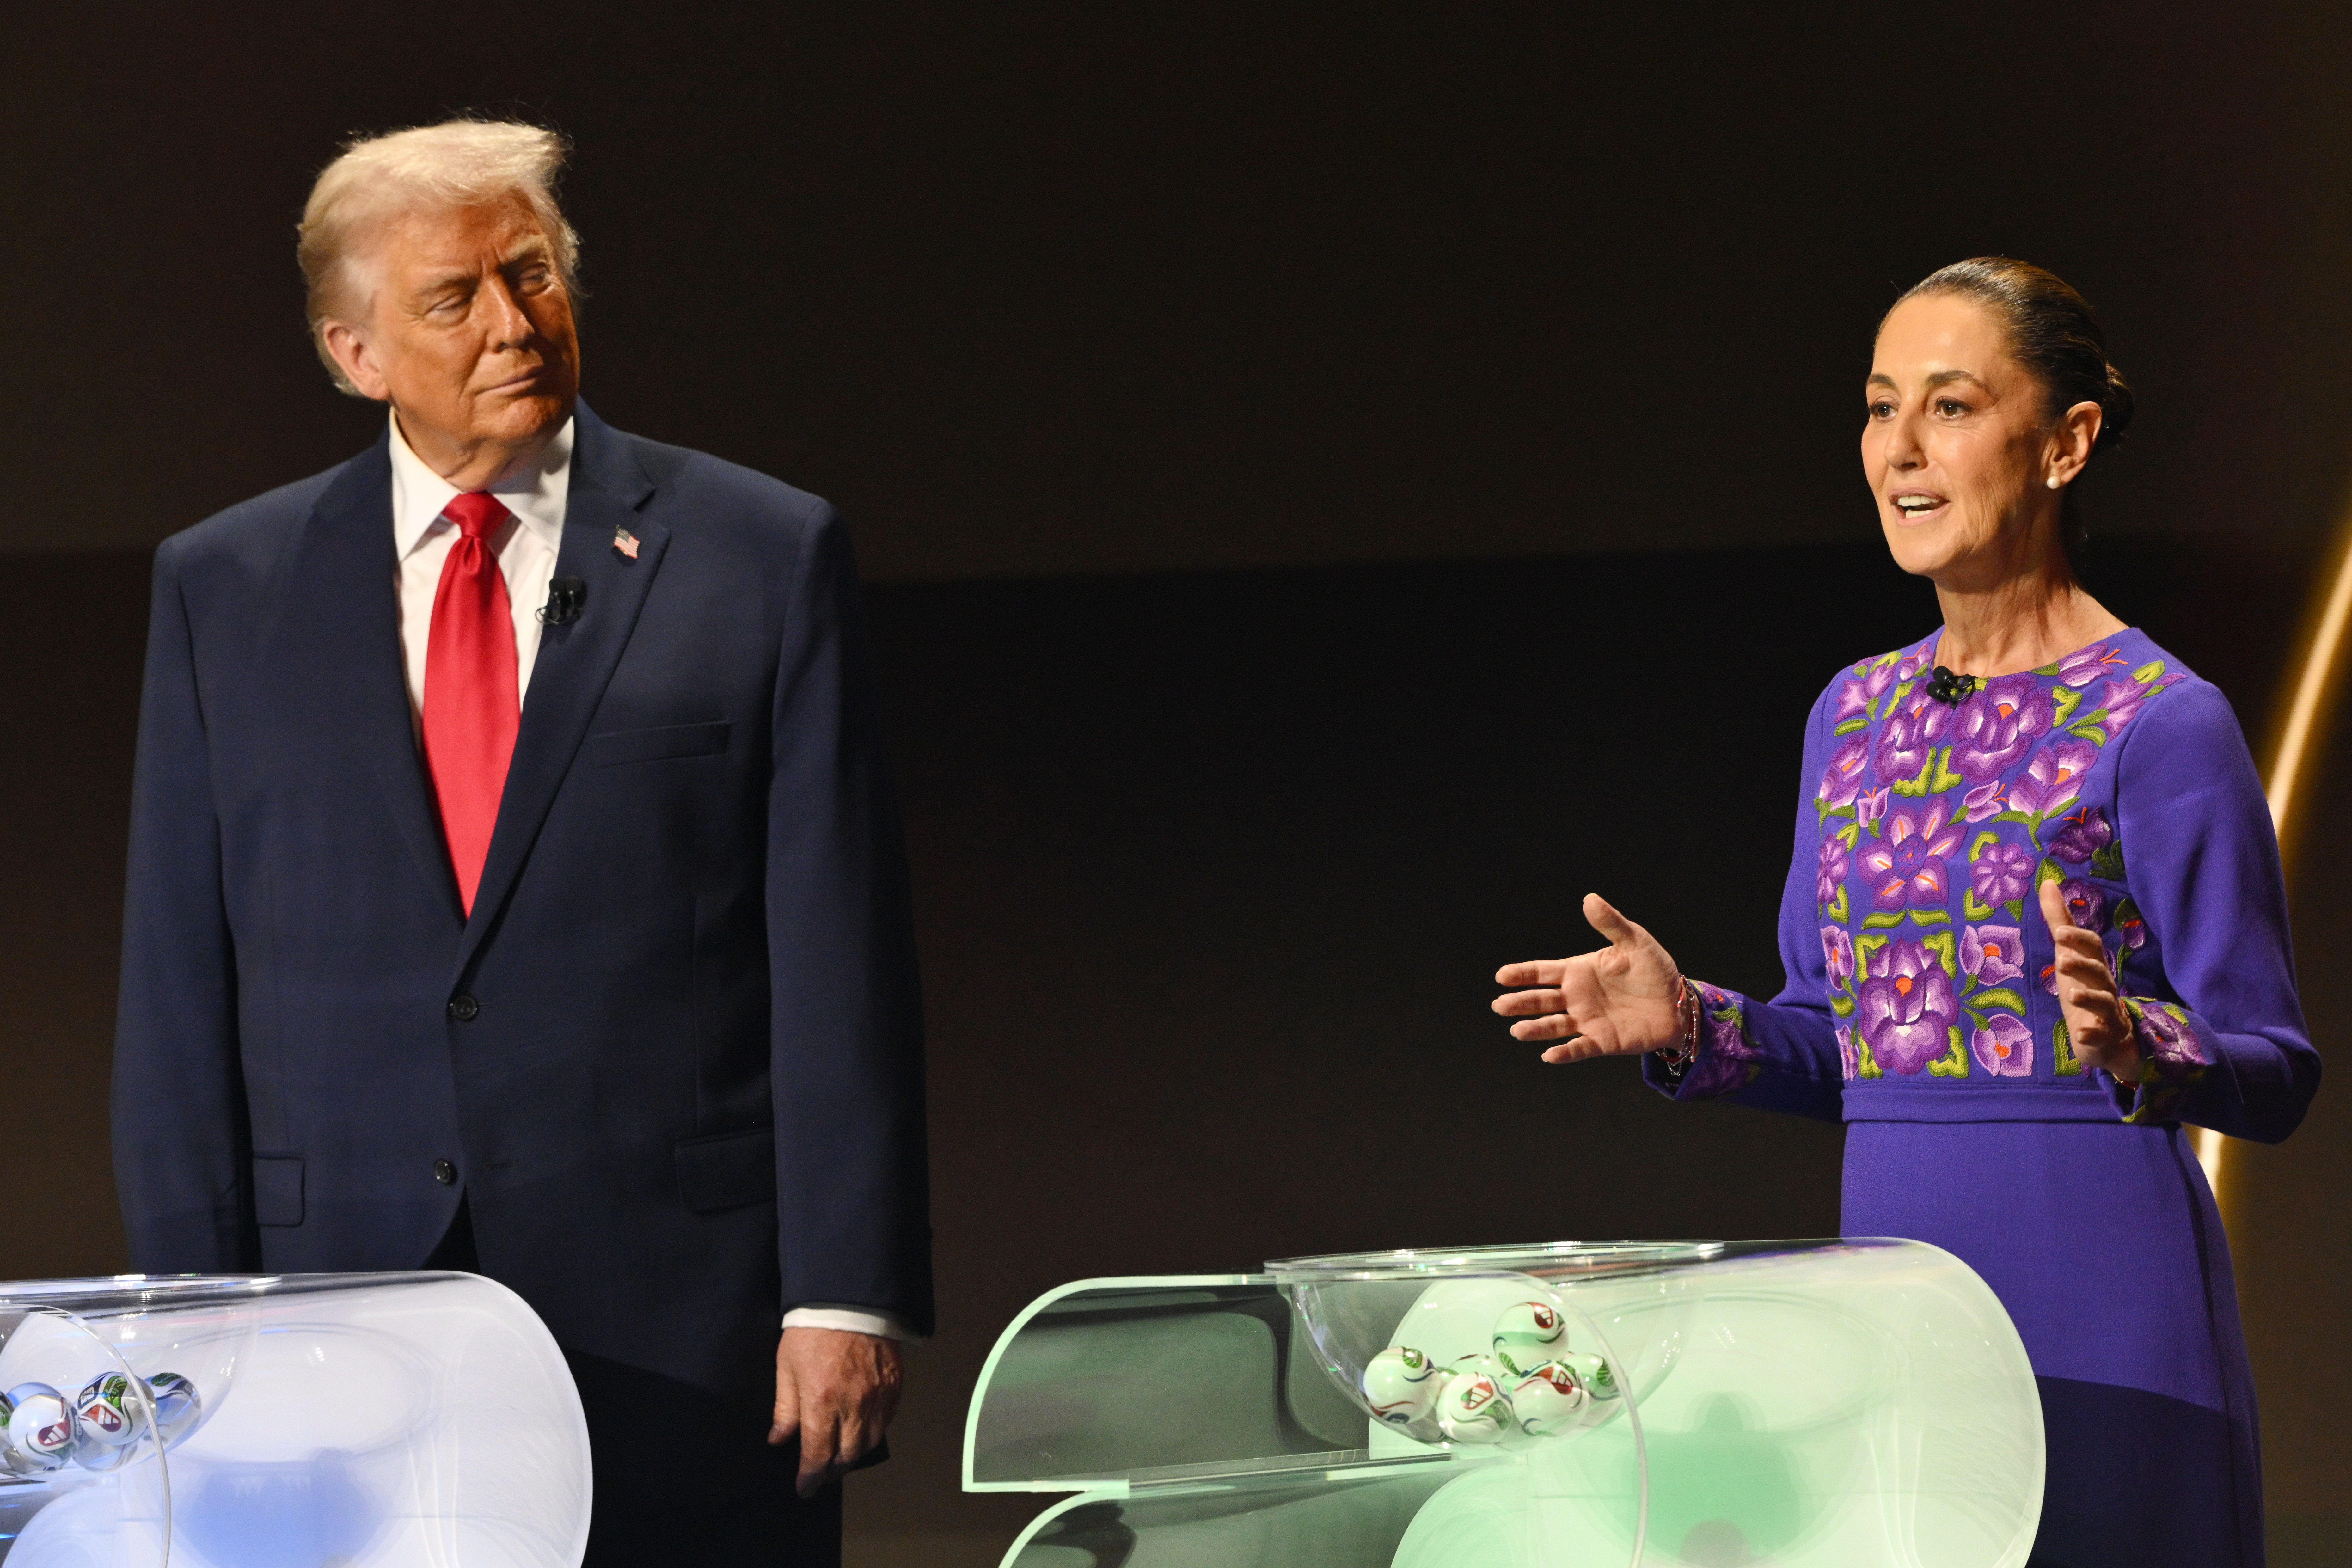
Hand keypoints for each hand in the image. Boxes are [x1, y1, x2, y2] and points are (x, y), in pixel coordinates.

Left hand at [770, 1327, 903, 1496]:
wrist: (849, 1299)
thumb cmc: (812, 1330)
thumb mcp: (786, 1366)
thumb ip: (785, 1407)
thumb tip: (779, 1439)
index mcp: (821, 1403)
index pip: (817, 1455)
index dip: (810, 1477)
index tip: (804, 1488)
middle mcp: (852, 1406)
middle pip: (845, 1456)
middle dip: (831, 1471)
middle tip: (821, 1473)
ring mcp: (877, 1397)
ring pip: (868, 1443)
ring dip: (852, 1455)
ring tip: (840, 1455)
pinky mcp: (894, 1386)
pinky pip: (885, 1422)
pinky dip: (872, 1433)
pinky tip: (862, 1431)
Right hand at [1492, 894, 1684, 1063]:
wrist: (1678, 1003)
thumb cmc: (1654, 971)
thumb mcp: (1635, 942)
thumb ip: (1611, 923)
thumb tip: (1589, 898)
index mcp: (1579, 971)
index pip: (1543, 972)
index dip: (1522, 974)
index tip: (1502, 976)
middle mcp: (1577, 997)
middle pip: (1541, 1000)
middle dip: (1519, 1003)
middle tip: (1499, 1005)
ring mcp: (1587, 1021)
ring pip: (1553, 1026)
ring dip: (1535, 1029)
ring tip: (1517, 1031)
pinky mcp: (1602, 1042)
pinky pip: (1579, 1049)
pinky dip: (1564, 1053)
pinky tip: (1549, 1056)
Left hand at [2039, 879, 2139, 1080]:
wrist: (2108, 1038)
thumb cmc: (2084, 987)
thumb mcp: (2068, 953)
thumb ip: (2059, 920)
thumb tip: (2047, 882)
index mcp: (2093, 966)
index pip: (2091, 947)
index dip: (2078, 939)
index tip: (2060, 932)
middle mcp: (2103, 987)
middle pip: (2098, 973)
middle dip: (2082, 965)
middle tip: (2061, 960)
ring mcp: (2106, 1014)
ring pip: (2104, 1003)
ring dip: (2088, 998)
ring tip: (2071, 994)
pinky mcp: (2103, 1037)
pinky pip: (2101, 1036)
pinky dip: (2092, 1034)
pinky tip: (2082, 1033)